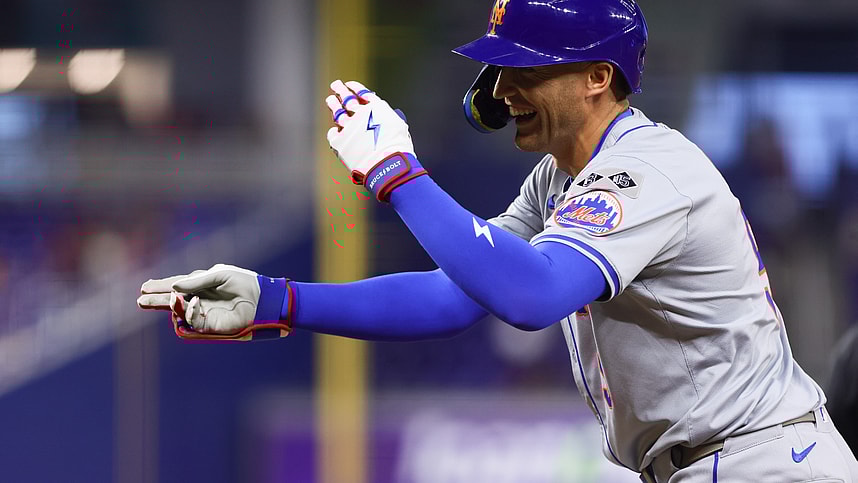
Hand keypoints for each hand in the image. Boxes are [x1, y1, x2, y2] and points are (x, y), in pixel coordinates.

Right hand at [138, 264, 291, 340]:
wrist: (262, 299)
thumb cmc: (244, 283)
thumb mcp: (219, 275)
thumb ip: (196, 281)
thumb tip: (174, 287)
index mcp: (201, 285)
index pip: (176, 286)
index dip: (161, 286)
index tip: (145, 286)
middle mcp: (199, 299)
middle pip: (172, 301)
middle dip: (156, 300)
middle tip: (141, 300)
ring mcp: (203, 313)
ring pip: (179, 314)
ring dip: (171, 306)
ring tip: (167, 299)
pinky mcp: (210, 326)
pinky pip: (192, 322)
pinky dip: (189, 313)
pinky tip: (193, 303)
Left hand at [325, 80, 426, 201]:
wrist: (387, 166)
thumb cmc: (398, 149)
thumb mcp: (401, 128)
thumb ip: (391, 119)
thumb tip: (391, 115)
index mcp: (376, 108)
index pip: (363, 93)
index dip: (356, 88)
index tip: (350, 84)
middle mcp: (360, 114)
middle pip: (347, 99)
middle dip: (341, 90)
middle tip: (336, 85)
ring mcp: (348, 128)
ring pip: (337, 112)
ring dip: (333, 105)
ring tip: (330, 100)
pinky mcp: (339, 142)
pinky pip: (333, 134)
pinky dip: (333, 131)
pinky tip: (334, 130)